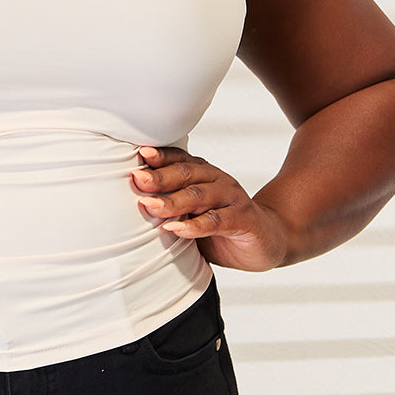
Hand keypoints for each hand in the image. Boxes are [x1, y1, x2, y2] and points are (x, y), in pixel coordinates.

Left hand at [132, 145, 288, 272]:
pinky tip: (175, 228)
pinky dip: (194, 225)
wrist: (266, 240)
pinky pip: (215, 221)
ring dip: (172, 200)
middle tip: (137, 179)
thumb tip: (128, 204)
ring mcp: (231, 198)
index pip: (180, 160)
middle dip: (159, 176)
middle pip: (186, 174)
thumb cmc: (221, 226)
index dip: (160, 157)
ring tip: (149, 205)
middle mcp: (217, 180)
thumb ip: (170, 207)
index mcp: (204, 174)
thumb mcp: (192, 213)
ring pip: (198, 195)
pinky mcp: (242, 219)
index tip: (139, 155)